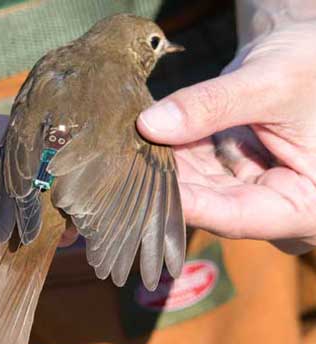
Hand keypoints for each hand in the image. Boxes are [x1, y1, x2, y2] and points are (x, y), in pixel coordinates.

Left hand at [137, 17, 315, 253]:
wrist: (311, 55)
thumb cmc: (314, 66)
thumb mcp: (271, 83)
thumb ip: (213, 106)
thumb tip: (149, 125)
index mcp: (308, 205)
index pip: (238, 217)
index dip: (188, 207)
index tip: (144, 195)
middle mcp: (276, 205)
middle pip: (211, 206)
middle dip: (165, 185)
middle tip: (120, 171)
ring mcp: (250, 190)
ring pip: (196, 189)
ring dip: (161, 168)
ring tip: (123, 152)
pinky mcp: (230, 173)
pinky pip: (194, 170)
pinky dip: (170, 154)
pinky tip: (140, 141)